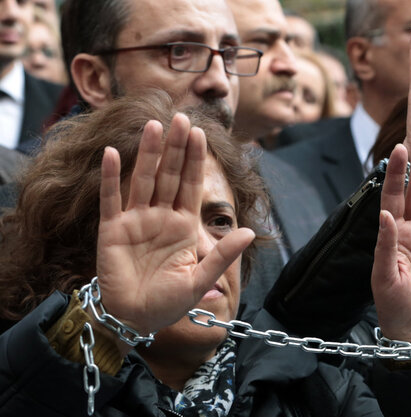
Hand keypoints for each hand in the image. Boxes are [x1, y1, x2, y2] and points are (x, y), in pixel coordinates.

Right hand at [95, 114, 254, 343]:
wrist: (135, 319)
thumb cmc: (169, 302)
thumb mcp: (201, 280)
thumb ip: (223, 255)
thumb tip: (250, 231)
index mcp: (183, 225)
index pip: (191, 184)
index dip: (194, 159)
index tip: (199, 132)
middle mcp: (160, 217)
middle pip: (169, 175)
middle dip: (175, 147)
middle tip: (181, 117)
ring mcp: (135, 221)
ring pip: (143, 179)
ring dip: (148, 153)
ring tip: (155, 125)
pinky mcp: (112, 230)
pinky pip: (111, 198)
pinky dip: (111, 176)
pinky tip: (114, 152)